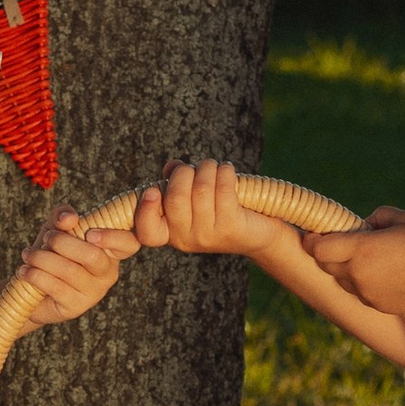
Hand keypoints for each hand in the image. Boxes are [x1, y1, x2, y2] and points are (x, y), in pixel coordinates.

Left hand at [15, 209, 138, 327]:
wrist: (31, 287)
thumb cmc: (50, 253)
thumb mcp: (56, 228)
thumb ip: (63, 216)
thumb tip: (69, 218)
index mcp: (109, 251)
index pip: (128, 244)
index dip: (113, 237)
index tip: (90, 233)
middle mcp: (107, 273)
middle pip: (93, 256)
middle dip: (63, 242)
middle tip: (46, 238)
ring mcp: (93, 292)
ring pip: (70, 271)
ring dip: (42, 258)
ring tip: (28, 254)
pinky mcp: (76, 307)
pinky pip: (57, 287)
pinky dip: (36, 275)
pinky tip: (24, 270)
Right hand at [133, 158, 259, 258]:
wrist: (259, 233)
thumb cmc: (222, 209)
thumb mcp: (194, 197)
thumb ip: (177, 181)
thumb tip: (172, 166)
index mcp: (170, 232)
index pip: (147, 232)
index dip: (145, 211)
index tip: (153, 192)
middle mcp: (186, 239)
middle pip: (175, 198)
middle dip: (185, 172)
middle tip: (197, 168)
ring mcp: (208, 236)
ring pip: (201, 190)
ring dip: (208, 168)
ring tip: (215, 167)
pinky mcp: (230, 228)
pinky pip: (223, 191)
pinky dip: (225, 173)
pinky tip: (228, 171)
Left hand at [302, 207, 404, 318]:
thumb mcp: (400, 218)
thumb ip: (372, 218)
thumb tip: (359, 226)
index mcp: (362, 249)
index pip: (317, 249)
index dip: (312, 240)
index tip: (314, 232)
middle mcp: (360, 275)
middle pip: (324, 265)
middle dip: (326, 252)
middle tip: (338, 240)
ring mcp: (368, 294)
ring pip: (341, 280)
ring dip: (344, 267)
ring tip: (367, 255)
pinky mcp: (378, 306)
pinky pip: (358, 292)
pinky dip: (361, 281)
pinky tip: (382, 271)